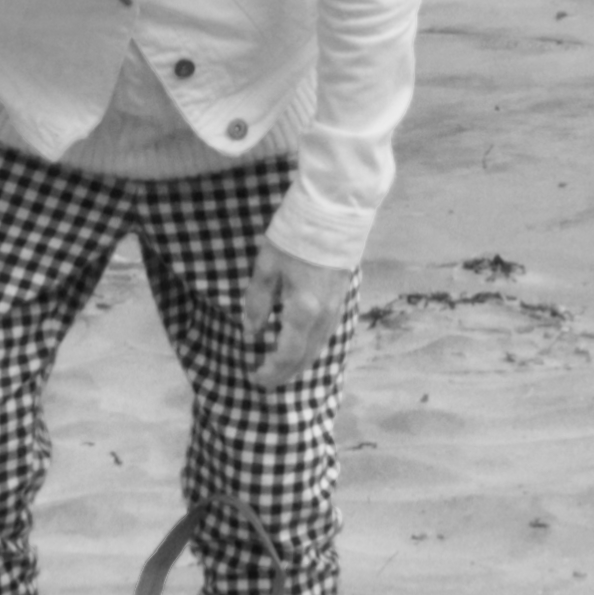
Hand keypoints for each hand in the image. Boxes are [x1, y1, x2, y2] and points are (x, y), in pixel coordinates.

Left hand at [241, 236, 349, 383]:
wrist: (334, 213)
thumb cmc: (294, 236)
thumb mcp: (267, 266)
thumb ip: (257, 302)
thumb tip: (251, 332)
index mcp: (302, 310)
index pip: (287, 354)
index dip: (271, 371)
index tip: (255, 377)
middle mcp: (323, 316)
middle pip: (305, 357)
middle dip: (285, 374)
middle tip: (267, 381)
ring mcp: (336, 309)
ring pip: (318, 348)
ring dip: (299, 363)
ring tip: (282, 369)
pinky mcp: (342, 299)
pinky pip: (326, 335)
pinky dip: (311, 348)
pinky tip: (302, 347)